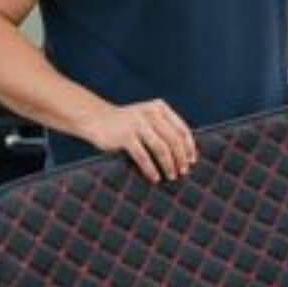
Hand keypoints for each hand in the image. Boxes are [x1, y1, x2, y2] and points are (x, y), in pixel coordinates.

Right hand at [83, 99, 197, 183]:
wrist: (96, 118)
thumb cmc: (127, 124)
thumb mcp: (147, 119)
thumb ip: (163, 129)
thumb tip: (184, 155)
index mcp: (160, 108)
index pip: (181, 129)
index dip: (189, 147)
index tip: (192, 161)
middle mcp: (151, 113)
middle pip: (174, 139)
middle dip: (180, 158)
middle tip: (183, 172)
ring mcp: (137, 124)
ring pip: (161, 148)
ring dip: (168, 165)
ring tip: (171, 176)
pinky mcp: (125, 136)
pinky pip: (143, 156)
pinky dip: (151, 169)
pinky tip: (155, 178)